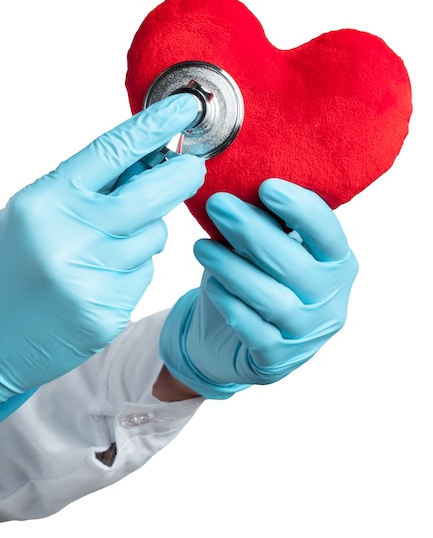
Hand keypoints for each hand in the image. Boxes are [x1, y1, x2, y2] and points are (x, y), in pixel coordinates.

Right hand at [0, 95, 205, 443]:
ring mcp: (90, 281)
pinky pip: (141, 275)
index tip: (185, 109)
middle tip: (191, 167)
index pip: (111, 153)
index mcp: (42, 204)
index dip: (154, 127)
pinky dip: (129, 269)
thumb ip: (79, 189)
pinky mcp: (106, 315)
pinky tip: (94, 278)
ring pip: (152, 238)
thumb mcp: (24, 214)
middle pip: (151, 196)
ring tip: (102, 243)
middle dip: (179, 176)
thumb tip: (141, 160)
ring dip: (143, 231)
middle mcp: (68, 240)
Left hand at [160, 179, 357, 398]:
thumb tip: (232, 179)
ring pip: (272, 298)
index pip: (327, 233)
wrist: (232, 341)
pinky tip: (212, 284)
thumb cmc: (254, 279)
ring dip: (233, 268)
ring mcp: (306, 333)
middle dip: (253, 231)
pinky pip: (254, 330)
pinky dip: (232, 305)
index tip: (266, 185)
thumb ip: (263, 222)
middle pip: (294, 263)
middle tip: (218, 204)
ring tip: (200, 246)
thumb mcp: (263, 248)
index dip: (300, 209)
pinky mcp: (278, 359)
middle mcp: (330, 299)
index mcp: (337, 262)